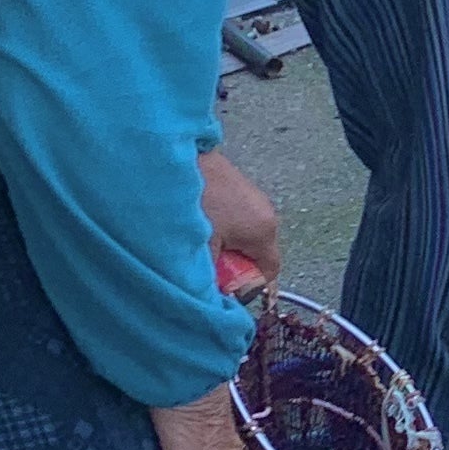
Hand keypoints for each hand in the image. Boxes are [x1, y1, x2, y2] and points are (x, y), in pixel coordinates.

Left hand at [196, 146, 278, 287]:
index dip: (249, 288)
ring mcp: (253, 197)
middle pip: (255, 255)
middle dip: (231, 265)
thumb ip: (209, 278)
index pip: (269, 273)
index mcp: (263, 231)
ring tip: (195, 242)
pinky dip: (218, 227)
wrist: (179, 150)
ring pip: (243, 237)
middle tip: (204, 266)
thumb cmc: (194, 199)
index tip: (225, 291)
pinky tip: (196, 222)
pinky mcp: (237, 186)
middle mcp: (266, 213)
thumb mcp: (200, 248)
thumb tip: (210, 298)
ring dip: (222, 245)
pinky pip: (234, 219)